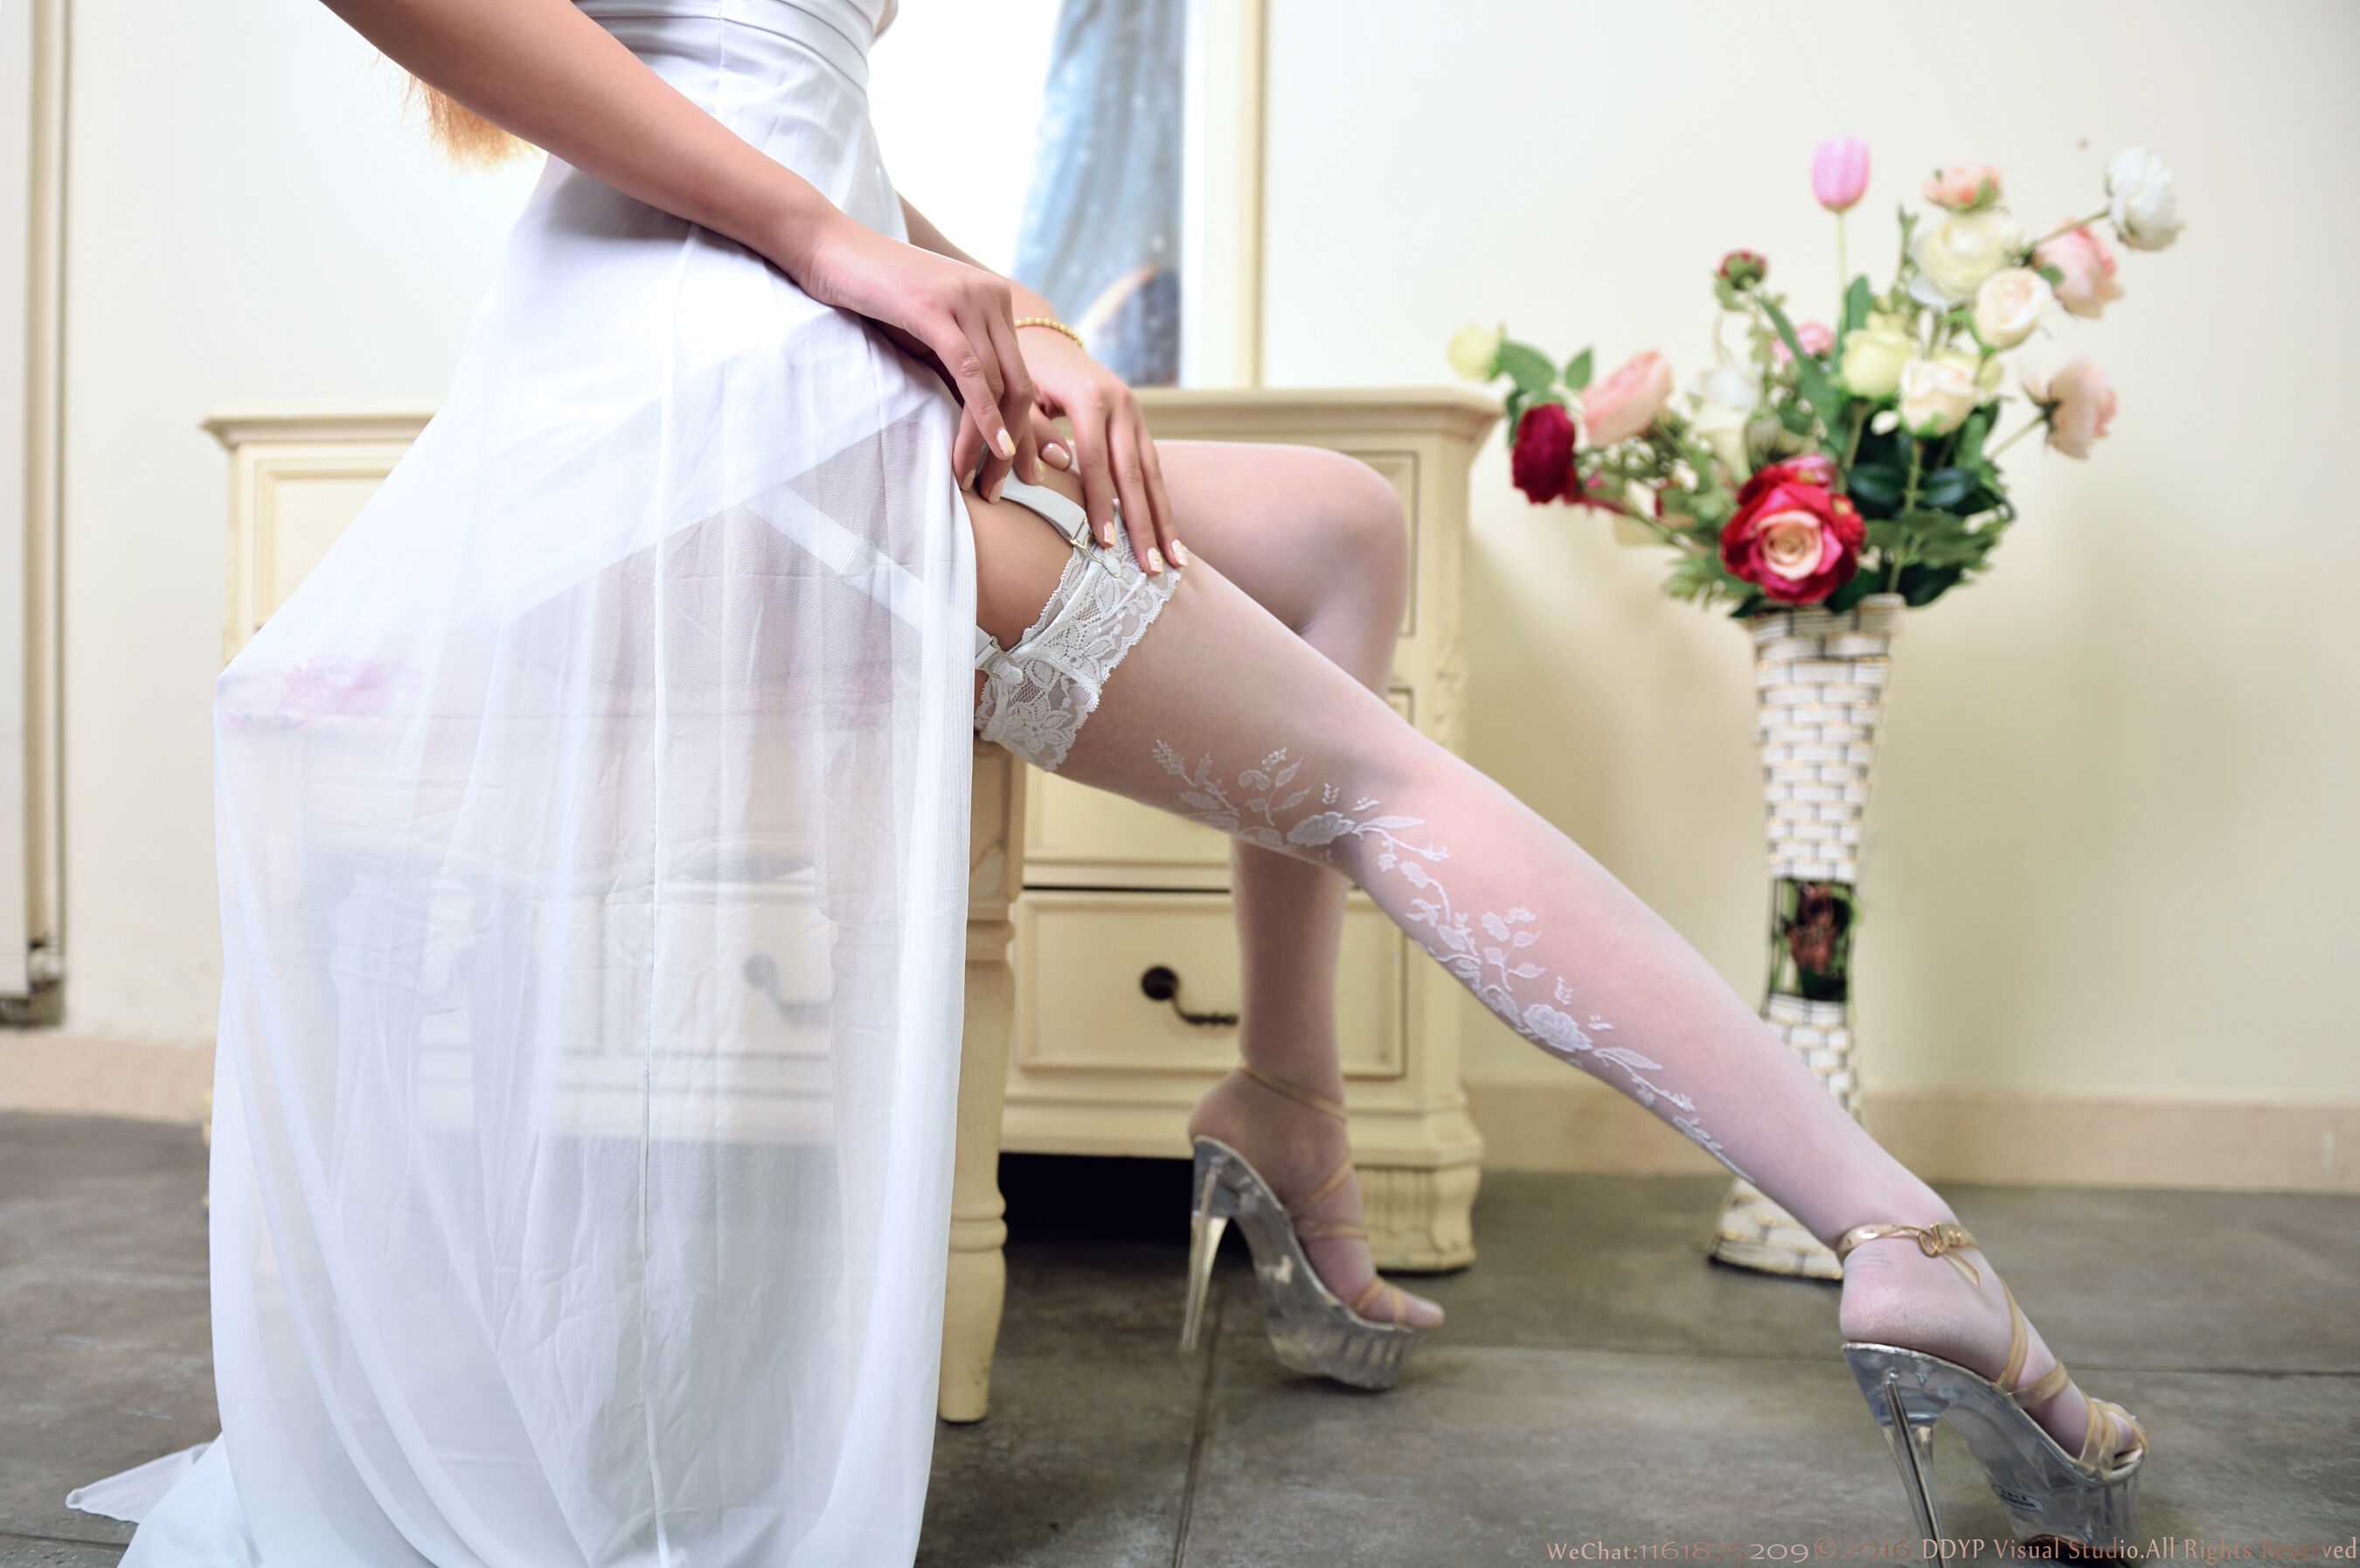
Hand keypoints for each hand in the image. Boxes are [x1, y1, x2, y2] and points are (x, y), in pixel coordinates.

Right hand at [783, 214, 1040, 493]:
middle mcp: (992, 297)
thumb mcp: (924, 332)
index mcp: (994, 302)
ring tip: (981, 483)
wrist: (825, 248)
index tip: (1023, 472)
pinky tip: (992, 447)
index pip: (1023, 376)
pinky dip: (983, 416)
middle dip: (1018, 445)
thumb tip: (976, 420)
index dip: (1028, 430)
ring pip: (998, 386)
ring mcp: (968, 300)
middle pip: (1021, 386)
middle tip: (1003, 489)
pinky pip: (971, 373)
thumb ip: (955, 364)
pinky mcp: (937, 309)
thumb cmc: (868, 295)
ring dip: (991, 442)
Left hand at [1016, 328, 1183, 572]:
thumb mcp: (1019, 396)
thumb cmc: (1022, 373)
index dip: (1100, 504)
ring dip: (1164, 520)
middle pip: (1135, 473)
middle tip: (1153, 567)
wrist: (1045, 338)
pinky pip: (1152, 469)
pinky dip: (1159, 503)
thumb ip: (1034, 430)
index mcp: (1090, 397)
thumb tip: (1059, 466)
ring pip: (1153, 474)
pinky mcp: (1138, 424)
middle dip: (1144, 524)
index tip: (1107, 545)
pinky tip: (1168, 535)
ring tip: (1175, 562)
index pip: (1096, 460)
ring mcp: (1135, 414)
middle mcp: (1122, 404)